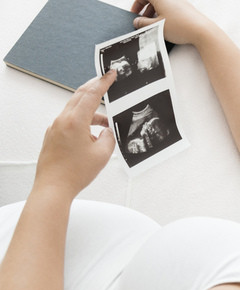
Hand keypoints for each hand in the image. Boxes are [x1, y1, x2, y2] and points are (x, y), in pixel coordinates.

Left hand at [33, 71, 116, 197]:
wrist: (53, 188)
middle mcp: (62, 121)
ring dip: (91, 111)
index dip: (103, 82)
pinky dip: (82, 121)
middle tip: (105, 83)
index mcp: (75, 121)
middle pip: (79, 96)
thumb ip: (109, 138)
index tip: (110, 74)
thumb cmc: (74, 173)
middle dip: (94, 88)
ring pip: (75, 109)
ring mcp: (55, 128)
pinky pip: (69, 121)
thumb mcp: (102, 154)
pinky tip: (92, 135)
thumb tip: (106, 132)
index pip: (91, 94)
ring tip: (105, 124)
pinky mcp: (52, 136)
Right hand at [131, 0, 212, 45]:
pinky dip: (164, 16)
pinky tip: (165, 27)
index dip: (136, 5)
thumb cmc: (180, 27)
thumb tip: (137, 22)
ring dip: (154, 14)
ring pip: (161, 5)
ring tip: (153, 27)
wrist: (202, 31)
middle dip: (145, 11)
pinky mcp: (186, 9)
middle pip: (152, 0)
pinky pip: (170, 9)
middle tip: (142, 22)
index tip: (134, 15)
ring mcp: (179, 2)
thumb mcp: (156, 27)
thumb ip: (143, 24)